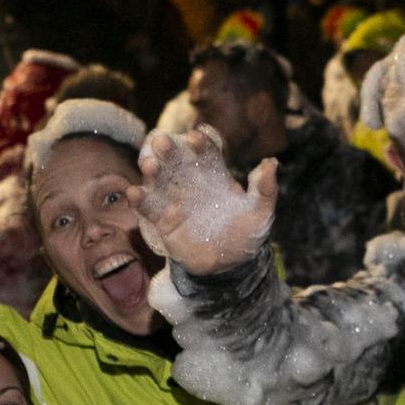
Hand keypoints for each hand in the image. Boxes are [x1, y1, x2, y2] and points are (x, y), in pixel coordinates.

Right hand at [127, 127, 277, 274]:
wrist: (230, 266)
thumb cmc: (246, 234)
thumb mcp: (261, 213)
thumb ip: (265, 189)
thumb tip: (270, 163)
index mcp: (214, 173)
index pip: (205, 151)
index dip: (200, 143)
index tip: (197, 139)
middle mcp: (190, 181)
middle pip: (175, 158)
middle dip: (168, 147)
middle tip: (161, 141)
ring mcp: (174, 199)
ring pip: (158, 178)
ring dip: (150, 169)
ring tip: (149, 165)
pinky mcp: (162, 219)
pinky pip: (147, 206)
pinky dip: (139, 199)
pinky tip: (134, 193)